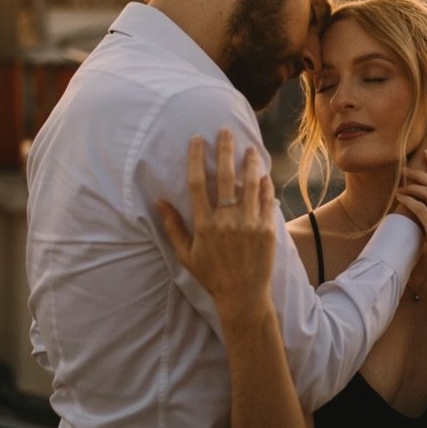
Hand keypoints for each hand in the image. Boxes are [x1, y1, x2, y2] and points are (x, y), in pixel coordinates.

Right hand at [158, 130, 277, 316]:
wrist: (243, 296)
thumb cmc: (211, 276)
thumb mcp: (186, 255)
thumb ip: (173, 226)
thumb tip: (159, 201)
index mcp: (204, 224)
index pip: (197, 183)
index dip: (195, 158)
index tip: (197, 139)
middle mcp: (226, 220)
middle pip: (224, 176)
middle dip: (224, 150)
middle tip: (226, 131)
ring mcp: (249, 224)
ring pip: (250, 184)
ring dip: (249, 163)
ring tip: (250, 148)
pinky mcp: (267, 229)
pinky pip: (267, 201)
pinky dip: (265, 185)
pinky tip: (263, 174)